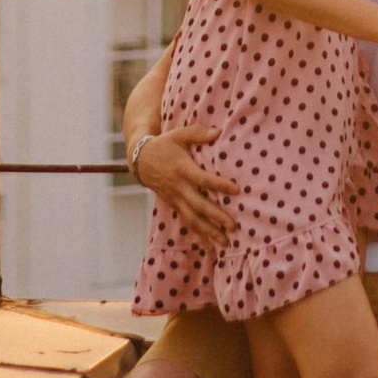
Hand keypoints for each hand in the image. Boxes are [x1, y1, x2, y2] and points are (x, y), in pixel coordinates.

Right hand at [135, 120, 233, 246]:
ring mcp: (175, 198)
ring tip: (225, 243)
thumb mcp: (179, 134)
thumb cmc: (164, 145)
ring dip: (209, 232)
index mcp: (182, 169)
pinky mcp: (174, 205)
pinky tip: (210, 245)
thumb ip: (198, 133)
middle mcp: (179, 187)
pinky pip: (187, 221)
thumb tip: (218, 132)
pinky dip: (199, 234)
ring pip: (192, 218)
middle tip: (233, 226)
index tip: (236, 190)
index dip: (219, 185)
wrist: (141, 160)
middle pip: (199, 205)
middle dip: (216, 216)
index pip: (203, 179)